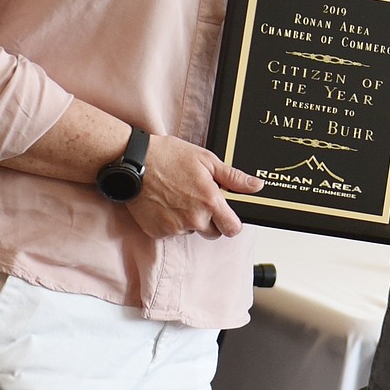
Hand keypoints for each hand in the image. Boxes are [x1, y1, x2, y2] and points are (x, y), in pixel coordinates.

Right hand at [125, 134, 262, 239]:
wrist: (134, 163)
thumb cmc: (169, 157)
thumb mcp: (206, 160)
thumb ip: (233, 177)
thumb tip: (256, 186)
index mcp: (210, 201)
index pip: (233, 229)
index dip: (232, 223)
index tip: (228, 215)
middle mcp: (194, 219)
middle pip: (213, 232)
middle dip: (210, 220)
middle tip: (198, 199)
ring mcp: (174, 227)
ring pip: (191, 231)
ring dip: (189, 220)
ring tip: (178, 197)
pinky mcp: (157, 232)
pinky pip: (171, 232)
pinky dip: (170, 221)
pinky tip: (165, 203)